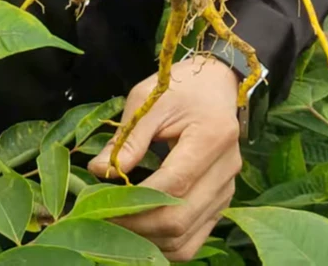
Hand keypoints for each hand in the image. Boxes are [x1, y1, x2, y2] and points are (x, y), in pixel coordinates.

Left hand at [88, 56, 242, 261]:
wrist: (215, 84)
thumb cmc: (180, 86)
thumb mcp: (149, 100)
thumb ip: (129, 138)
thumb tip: (100, 170)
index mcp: (212, 137)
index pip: (173, 183)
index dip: (135, 200)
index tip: (101, 204)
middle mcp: (227, 169)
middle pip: (180, 218)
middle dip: (137, 226)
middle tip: (103, 219)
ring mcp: (227, 190)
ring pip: (186, 239)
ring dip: (149, 241)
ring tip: (118, 225)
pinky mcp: (221, 203)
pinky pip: (194, 239)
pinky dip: (166, 243)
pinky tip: (141, 229)